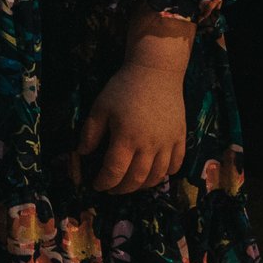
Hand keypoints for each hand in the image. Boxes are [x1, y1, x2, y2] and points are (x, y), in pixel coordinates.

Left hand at [76, 56, 188, 193]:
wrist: (155, 73)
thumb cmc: (123, 88)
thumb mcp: (100, 108)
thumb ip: (90, 133)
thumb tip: (82, 154)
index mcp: (126, 138)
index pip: (115, 171)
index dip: (104, 182)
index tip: (96, 185)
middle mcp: (149, 145)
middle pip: (137, 179)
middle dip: (122, 188)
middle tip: (112, 189)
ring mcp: (168, 143)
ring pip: (158, 176)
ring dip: (143, 185)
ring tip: (131, 184)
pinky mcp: (180, 138)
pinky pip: (176, 164)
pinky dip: (165, 174)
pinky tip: (155, 174)